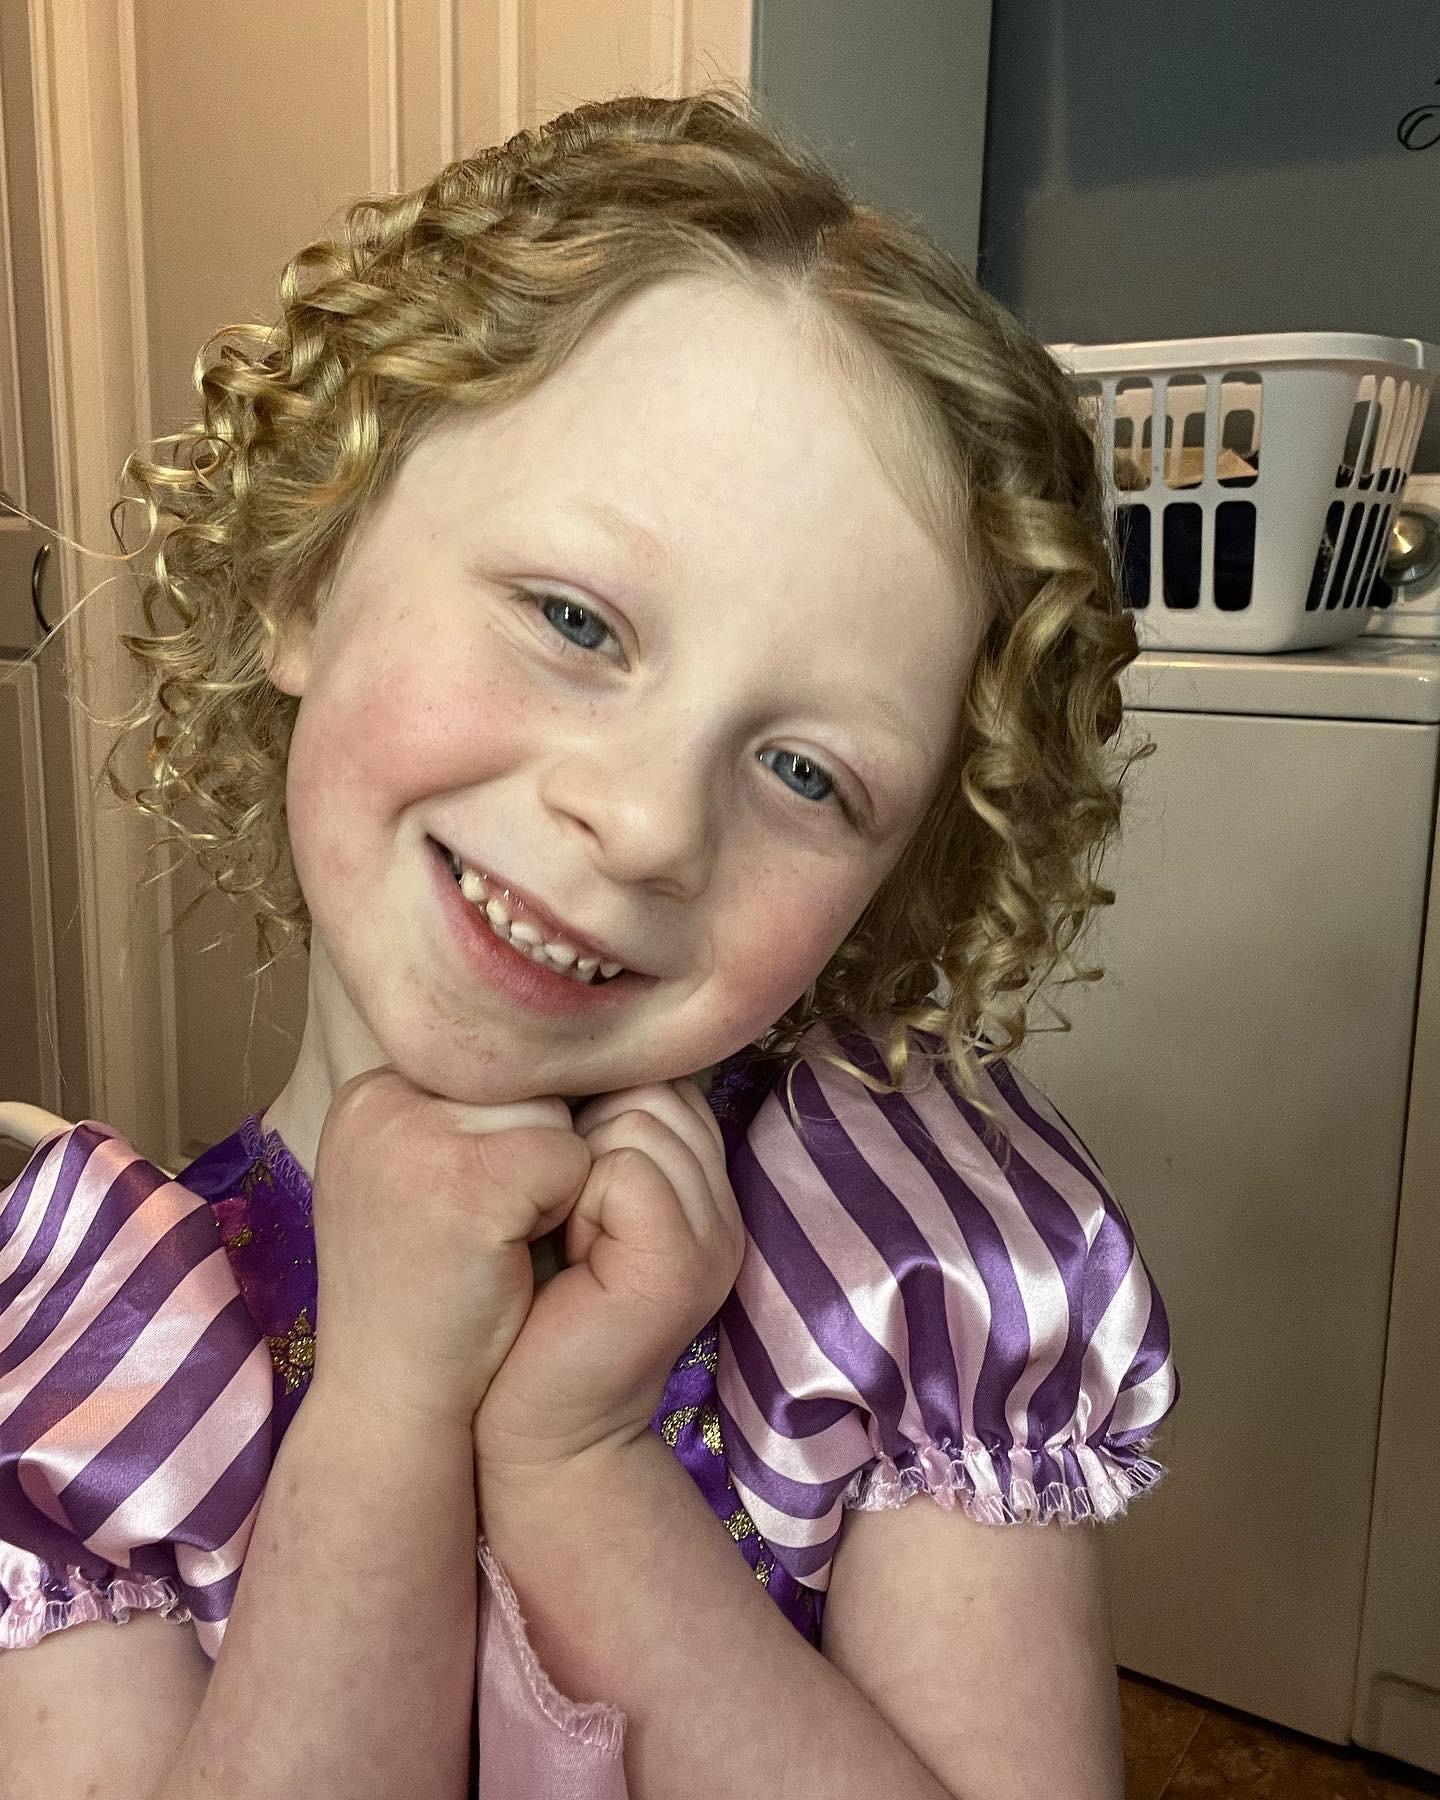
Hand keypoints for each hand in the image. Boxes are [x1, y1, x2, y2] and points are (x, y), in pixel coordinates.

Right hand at [308, 1067, 591, 1429]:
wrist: (391, 1402)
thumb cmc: (419, 1296)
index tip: (476, 1201)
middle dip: (528, 1155)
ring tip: (493, 1243)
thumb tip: (545, 1057)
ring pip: (551, 1116)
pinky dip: (564, 1210)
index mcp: (365, 1098)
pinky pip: (571, 1159)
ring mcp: (419, 1136)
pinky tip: (511, 1256)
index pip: (486, 1068)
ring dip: (548, 1182)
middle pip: (520, 1085)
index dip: (506, 1135)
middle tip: (482, 1230)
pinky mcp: (472, 1180)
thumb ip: (453, 1116)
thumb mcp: (412, 1181)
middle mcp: (378, 1102)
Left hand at [474, 1078, 743, 1481]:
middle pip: (654, 1087)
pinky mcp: (684, 1262)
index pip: (660, 1078)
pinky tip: (568, 1253)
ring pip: (643, 1117)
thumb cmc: (520, 1304)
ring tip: (562, 1237)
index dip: (592, 1111)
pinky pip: (629, 1168)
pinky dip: (579, 1199)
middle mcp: (722, 1202)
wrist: (522, 1423)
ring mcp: (715, 1232)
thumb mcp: (564, 1200)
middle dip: (583, 1133)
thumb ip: (588, 1131)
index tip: (557, 1182)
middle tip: (556, 1217)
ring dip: (577, 1167)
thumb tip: (560, 1041)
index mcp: (697, 1183)